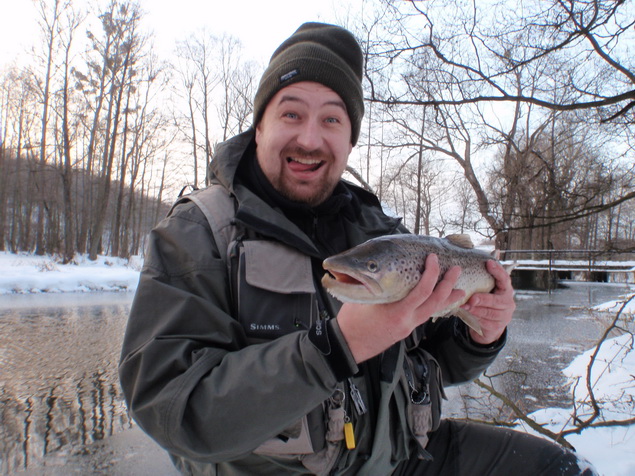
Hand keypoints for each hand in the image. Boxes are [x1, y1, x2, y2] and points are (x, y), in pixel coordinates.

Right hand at [336, 254, 465, 362]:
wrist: (347, 348)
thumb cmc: (351, 323)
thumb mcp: (359, 298)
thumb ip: (371, 283)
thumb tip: (372, 264)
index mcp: (397, 312)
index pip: (422, 292)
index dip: (432, 273)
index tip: (433, 258)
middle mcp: (407, 321)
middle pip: (436, 302)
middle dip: (448, 284)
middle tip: (456, 269)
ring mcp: (407, 327)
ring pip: (433, 311)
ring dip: (447, 298)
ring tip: (459, 289)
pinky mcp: (405, 330)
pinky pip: (424, 316)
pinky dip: (434, 305)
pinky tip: (437, 301)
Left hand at [461, 259, 514, 344]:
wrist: (489, 325)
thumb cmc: (487, 302)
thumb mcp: (487, 290)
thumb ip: (486, 276)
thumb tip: (493, 252)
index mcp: (506, 290)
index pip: (505, 279)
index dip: (498, 271)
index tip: (488, 263)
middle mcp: (508, 302)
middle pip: (497, 300)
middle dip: (483, 299)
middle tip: (472, 298)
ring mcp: (504, 316)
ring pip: (490, 313)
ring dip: (476, 310)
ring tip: (465, 306)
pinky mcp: (497, 326)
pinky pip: (485, 322)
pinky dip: (475, 318)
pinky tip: (467, 314)